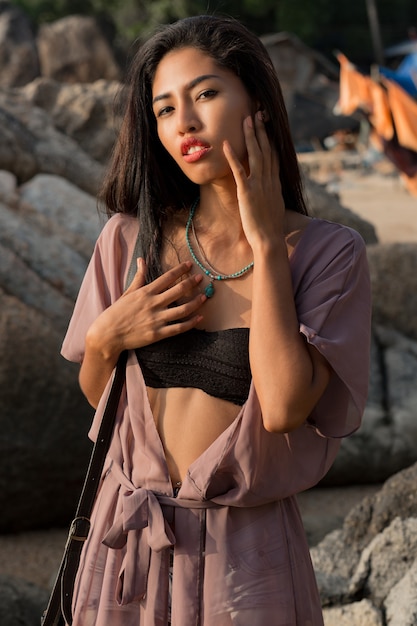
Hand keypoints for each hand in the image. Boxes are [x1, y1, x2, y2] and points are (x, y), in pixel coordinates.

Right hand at [88, 259, 205, 357]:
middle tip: (201, 278)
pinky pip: (178, 328)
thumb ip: (139, 277)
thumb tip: (142, 260)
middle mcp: (152, 304)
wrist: (107, 335)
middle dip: (191, 283)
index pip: (167, 277)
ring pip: (182, 309)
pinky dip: (191, 323)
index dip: (180, 270)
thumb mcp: (127, 292)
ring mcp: (156, 319)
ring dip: (195, 302)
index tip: (189, 265)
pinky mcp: (157, 334)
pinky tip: (200, 317)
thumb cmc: (116, 313)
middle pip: (178, 290)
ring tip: (204, 296)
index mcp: (145, 292)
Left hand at [223, 112, 284, 248]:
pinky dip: (233, 156)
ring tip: (246, 119)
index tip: (267, 125)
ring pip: (255, 155)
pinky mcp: (247, 192)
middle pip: (266, 150)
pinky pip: (239, 171)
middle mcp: (269, 180)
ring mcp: (259, 185)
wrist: (269, 239)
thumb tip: (270, 190)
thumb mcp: (274, 207)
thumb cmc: (270, 228)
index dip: (270, 138)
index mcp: (275, 183)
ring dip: (250, 136)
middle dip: (262, 130)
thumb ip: (271, 194)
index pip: (274, 155)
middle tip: (257, 113)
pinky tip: (226, 144)